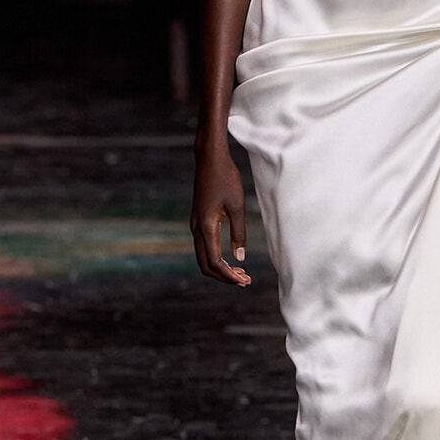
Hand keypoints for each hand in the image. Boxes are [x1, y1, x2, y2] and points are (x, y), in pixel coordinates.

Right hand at [191, 138, 250, 285]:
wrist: (209, 158)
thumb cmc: (226, 178)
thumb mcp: (237, 205)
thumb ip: (238, 233)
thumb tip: (239, 257)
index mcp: (206, 226)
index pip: (215, 262)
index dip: (229, 275)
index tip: (244, 281)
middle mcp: (196, 228)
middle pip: (206, 264)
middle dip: (224, 276)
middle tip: (245, 280)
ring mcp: (195, 224)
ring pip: (203, 256)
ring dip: (220, 267)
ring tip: (241, 272)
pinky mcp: (198, 219)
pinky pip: (203, 246)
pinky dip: (216, 256)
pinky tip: (230, 256)